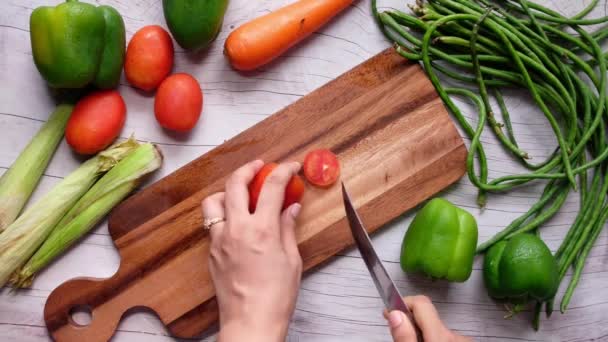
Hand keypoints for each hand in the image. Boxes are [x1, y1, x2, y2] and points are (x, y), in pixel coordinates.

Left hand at [202, 160, 303, 341]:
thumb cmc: (275, 297)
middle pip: (235, 184)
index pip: (271, 187)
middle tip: (260, 166)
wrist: (251, 322)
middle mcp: (236, 229)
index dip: (283, 170)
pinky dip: (222, 214)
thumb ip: (288, 228)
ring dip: (226, 191)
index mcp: (262, 229)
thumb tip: (291, 209)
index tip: (290, 166)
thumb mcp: (291, 260)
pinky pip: (211, 223)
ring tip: (240, 194)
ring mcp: (220, 240)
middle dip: (248, 168)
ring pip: (213, 201)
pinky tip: (235, 221)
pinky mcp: (212, 252)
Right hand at [384, 296, 469, 341]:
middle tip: (401, 337)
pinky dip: (437, 339)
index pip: (421, 302)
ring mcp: (465, 340)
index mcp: (441, 336)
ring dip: (426, 334)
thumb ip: (405, 336)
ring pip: (438, 329)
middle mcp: (457, 335)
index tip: (389, 312)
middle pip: (428, 318)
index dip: (402, 303)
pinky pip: (448, 336)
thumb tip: (394, 313)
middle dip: (413, 324)